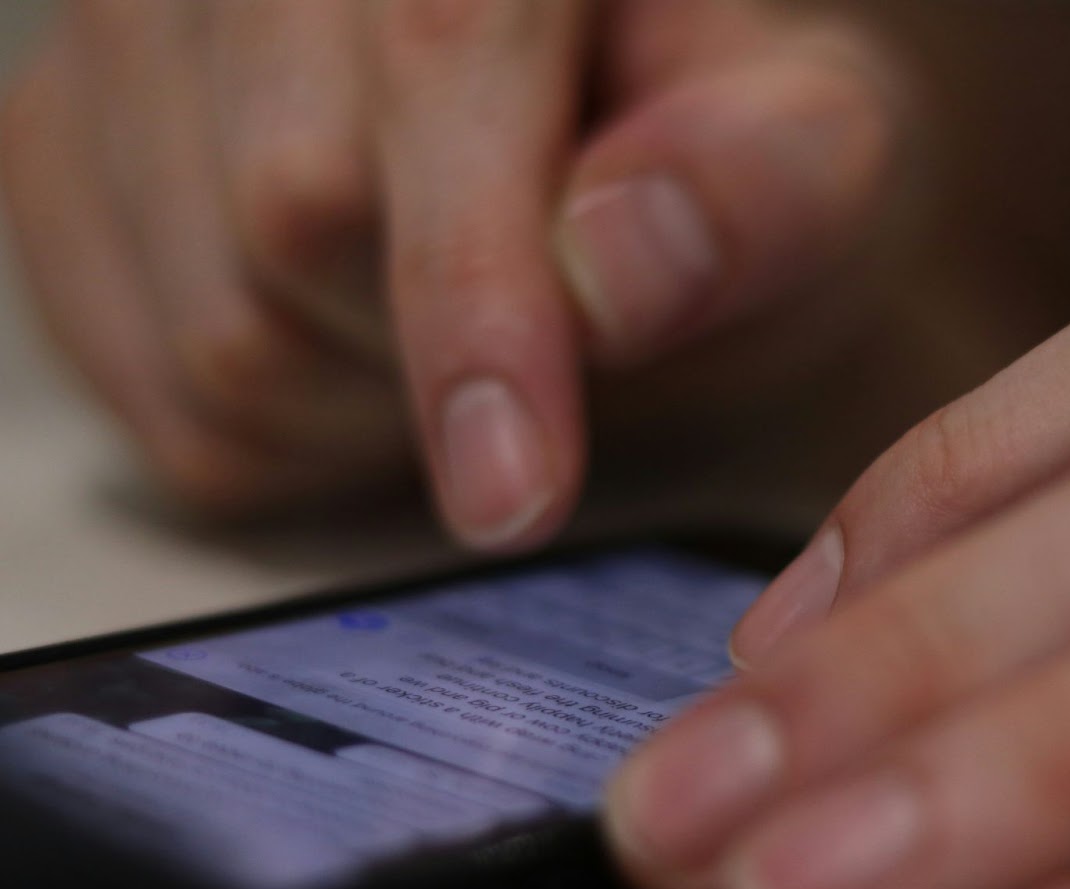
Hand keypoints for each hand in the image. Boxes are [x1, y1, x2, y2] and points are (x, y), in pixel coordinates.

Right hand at [0, 0, 896, 544]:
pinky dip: (281, 430)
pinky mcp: (61, 153)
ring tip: (461, 335)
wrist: (616, 146)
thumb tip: (615, 267)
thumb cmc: (724, 147)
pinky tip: (365, 354)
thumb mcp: (818, 151)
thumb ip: (762, 188)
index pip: (436, 67)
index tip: (521, 486)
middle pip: (291, 222)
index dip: (476, 297)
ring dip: (375, 403)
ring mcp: (128, 41)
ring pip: (213, 330)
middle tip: (551, 343)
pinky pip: (144, 388)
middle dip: (451, 346)